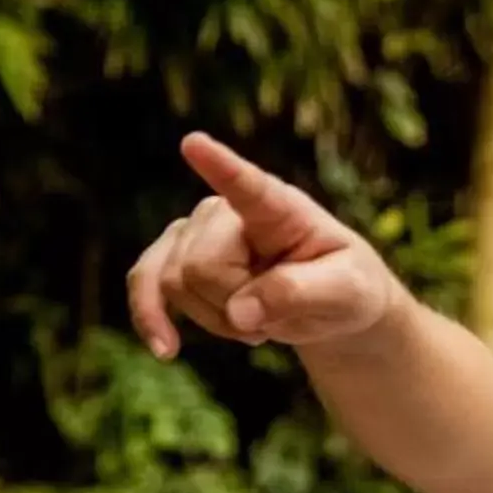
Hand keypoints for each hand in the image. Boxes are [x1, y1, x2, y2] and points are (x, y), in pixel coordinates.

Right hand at [129, 133, 401, 356]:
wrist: (329, 304)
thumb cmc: (346, 287)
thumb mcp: (347, 294)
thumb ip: (299, 294)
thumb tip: (239, 311)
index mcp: (279, 208)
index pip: (248, 186)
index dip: (220, 166)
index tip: (194, 143)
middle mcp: (228, 211)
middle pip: (201, 266)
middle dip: (236, 306)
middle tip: (277, 313)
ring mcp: (196, 231)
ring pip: (175, 283)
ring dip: (217, 320)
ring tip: (260, 320)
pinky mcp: (174, 257)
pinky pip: (145, 285)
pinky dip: (151, 318)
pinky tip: (166, 349)